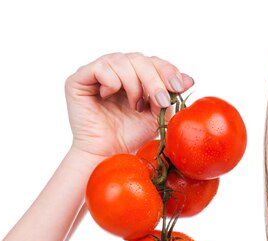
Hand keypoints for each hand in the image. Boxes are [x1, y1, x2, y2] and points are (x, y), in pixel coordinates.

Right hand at [65, 52, 194, 157]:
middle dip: (154, 79)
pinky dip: (111, 81)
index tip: (178, 87)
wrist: (109, 155)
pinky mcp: (78, 80)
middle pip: (139, 59)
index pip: (152, 61)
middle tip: (161, 101)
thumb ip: (170, 96)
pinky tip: (109, 96)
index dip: (167, 70)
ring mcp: (96, 73)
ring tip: (135, 105)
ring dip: (133, 84)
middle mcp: (115, 70)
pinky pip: (99, 67)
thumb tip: (189, 79)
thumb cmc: (132, 136)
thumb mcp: (158, 115)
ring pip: (120, 60)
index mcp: (135, 76)